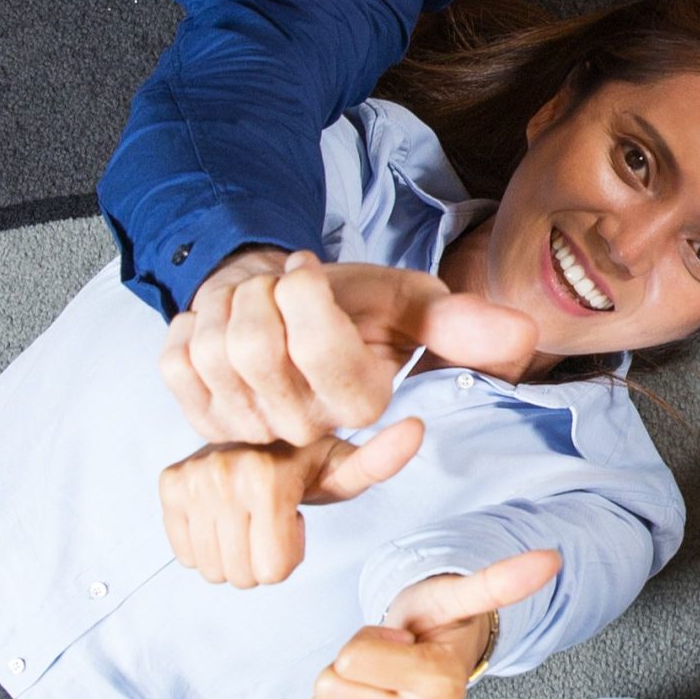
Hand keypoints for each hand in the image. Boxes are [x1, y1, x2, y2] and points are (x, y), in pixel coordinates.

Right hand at [160, 417, 428, 587]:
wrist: (259, 429)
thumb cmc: (307, 458)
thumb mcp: (344, 466)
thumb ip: (380, 459)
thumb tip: (416, 429)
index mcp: (266, 476)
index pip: (273, 572)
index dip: (291, 552)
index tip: (295, 515)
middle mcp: (221, 475)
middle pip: (242, 577)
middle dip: (263, 558)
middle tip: (273, 518)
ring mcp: (190, 479)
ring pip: (213, 570)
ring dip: (235, 553)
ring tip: (250, 514)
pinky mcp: (168, 484)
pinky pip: (185, 553)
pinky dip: (207, 543)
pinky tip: (225, 511)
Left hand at [161, 251, 536, 448]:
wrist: (290, 313)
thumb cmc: (357, 307)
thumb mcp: (412, 302)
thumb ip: (460, 323)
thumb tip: (522, 337)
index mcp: (365, 404)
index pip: (323, 353)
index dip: (306, 300)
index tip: (310, 266)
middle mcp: (309, 431)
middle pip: (256, 347)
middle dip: (263, 290)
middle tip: (284, 282)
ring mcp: (251, 431)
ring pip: (214, 351)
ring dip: (228, 301)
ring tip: (257, 300)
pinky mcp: (202, 420)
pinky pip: (177, 358)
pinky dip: (193, 318)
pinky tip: (220, 320)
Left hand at [310, 550, 561, 698]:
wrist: (442, 658)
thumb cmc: (441, 623)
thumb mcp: (457, 594)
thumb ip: (498, 580)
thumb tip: (552, 558)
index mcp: (443, 684)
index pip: (350, 658)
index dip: (370, 638)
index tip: (403, 640)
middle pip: (332, 684)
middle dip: (352, 662)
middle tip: (392, 660)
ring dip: (343, 688)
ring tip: (382, 680)